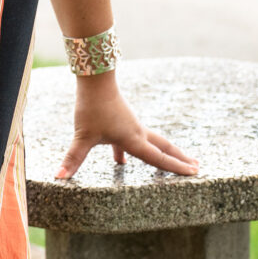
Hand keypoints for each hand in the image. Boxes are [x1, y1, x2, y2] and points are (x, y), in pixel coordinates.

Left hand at [54, 77, 198, 181]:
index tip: (195, 173)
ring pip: (153, 143)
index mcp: (133, 139)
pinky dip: (132, 152)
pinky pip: (132, 140)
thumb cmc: (91, 108)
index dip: (176, 167)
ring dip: (164, 153)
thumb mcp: (82, 136)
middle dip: (180, 159)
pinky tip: (119, 162)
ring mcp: (131, 126)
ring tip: (175, 162)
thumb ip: (73, 158)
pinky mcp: (122, 122)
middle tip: (197, 167)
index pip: (158, 158)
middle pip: (164, 148)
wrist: (95, 81)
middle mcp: (137, 133)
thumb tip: (59, 177)